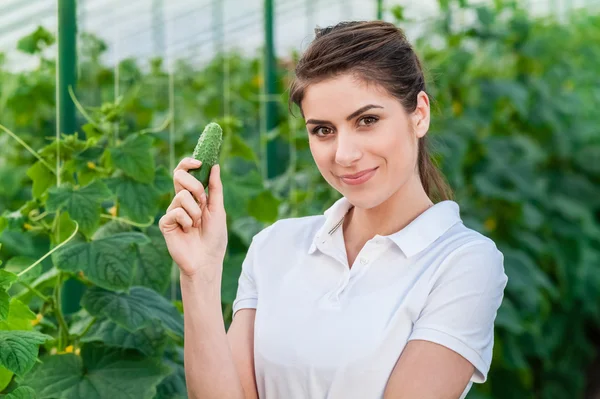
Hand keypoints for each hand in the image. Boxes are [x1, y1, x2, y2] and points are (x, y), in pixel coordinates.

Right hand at [159, 157, 227, 279]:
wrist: (207, 259)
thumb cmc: (214, 237)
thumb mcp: (218, 209)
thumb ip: (215, 188)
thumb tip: (214, 165)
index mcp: (193, 195)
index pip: (185, 172)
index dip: (188, 163)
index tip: (198, 162)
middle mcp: (180, 200)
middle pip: (179, 176)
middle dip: (195, 186)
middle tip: (203, 202)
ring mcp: (172, 211)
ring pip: (182, 196)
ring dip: (195, 211)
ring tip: (197, 225)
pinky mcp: (165, 223)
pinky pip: (176, 212)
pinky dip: (187, 221)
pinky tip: (188, 232)